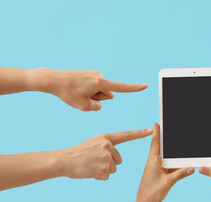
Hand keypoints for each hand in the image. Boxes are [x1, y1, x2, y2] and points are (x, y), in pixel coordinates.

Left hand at [28, 68, 147, 110]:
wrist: (53, 80)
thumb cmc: (68, 93)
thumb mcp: (84, 106)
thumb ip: (97, 106)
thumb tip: (102, 101)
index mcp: (100, 83)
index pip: (122, 88)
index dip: (134, 88)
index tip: (145, 86)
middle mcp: (100, 76)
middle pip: (107, 94)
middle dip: (98, 99)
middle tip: (82, 97)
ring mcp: (94, 74)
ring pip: (100, 91)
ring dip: (92, 95)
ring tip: (77, 93)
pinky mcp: (89, 74)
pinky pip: (93, 87)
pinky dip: (87, 91)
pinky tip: (76, 89)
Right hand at [60, 128, 152, 179]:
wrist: (64, 160)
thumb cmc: (78, 154)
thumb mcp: (94, 144)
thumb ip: (106, 148)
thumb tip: (116, 161)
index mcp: (106, 138)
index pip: (126, 135)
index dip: (139, 134)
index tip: (150, 131)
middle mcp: (108, 145)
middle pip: (118, 160)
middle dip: (108, 164)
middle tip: (93, 162)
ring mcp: (106, 156)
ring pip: (113, 169)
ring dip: (103, 171)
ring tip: (91, 166)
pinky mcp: (104, 168)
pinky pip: (106, 176)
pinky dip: (98, 177)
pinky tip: (90, 171)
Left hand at [135, 123, 194, 201]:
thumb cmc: (152, 194)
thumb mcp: (168, 183)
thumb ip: (180, 174)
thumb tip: (191, 167)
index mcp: (152, 161)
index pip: (155, 144)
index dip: (156, 133)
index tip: (157, 123)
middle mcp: (154, 163)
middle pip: (162, 148)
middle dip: (166, 140)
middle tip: (170, 130)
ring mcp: (156, 169)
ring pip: (166, 158)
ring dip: (172, 153)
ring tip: (179, 146)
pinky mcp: (159, 175)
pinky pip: (168, 166)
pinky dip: (174, 164)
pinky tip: (181, 162)